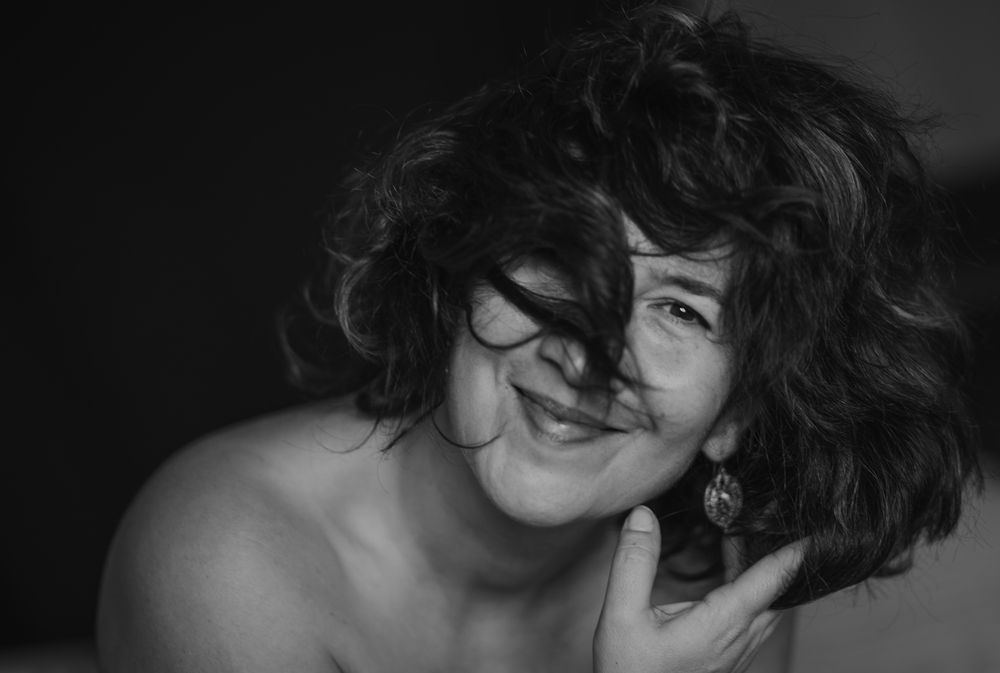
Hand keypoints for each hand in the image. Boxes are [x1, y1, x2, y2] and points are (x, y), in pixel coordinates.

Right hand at [594, 506, 803, 672]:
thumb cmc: (629, 672)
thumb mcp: (621, 614)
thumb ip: (634, 562)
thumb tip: (643, 515)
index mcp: (721, 625)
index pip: (772, 580)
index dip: (795, 551)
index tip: (815, 527)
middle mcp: (739, 641)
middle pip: (780, 591)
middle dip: (782, 554)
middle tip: (772, 519)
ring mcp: (737, 654)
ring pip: (771, 606)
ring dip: (768, 573)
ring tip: (755, 537)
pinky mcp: (729, 660)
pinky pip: (756, 618)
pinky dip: (755, 589)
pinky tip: (736, 573)